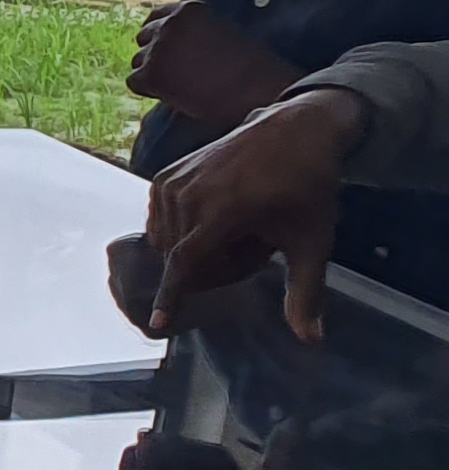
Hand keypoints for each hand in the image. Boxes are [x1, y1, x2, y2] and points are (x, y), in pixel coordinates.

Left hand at [130, 0, 301, 130]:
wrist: (258, 91)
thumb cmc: (251, 68)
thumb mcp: (223, 34)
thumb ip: (197, 32)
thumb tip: (176, 46)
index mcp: (190, 10)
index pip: (159, 16)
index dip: (162, 35)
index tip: (170, 50)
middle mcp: (170, 23)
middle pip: (144, 37)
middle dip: (157, 54)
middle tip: (178, 73)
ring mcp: (158, 47)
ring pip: (138, 61)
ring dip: (154, 73)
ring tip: (183, 86)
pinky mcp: (150, 73)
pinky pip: (134, 82)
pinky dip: (150, 91)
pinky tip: (175, 96)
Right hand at [140, 87, 365, 338]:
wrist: (295, 129)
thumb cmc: (307, 185)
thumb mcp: (312, 241)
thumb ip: (306, 292)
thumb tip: (311, 340)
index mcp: (223, 210)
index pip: (185, 262)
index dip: (171, 296)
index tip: (158, 325)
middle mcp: (189, 195)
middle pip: (181, 257)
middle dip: (211, 267)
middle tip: (252, 252)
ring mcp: (172, 182)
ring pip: (167, 241)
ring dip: (194, 249)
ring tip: (235, 234)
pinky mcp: (164, 175)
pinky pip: (159, 220)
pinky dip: (180, 231)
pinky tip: (211, 221)